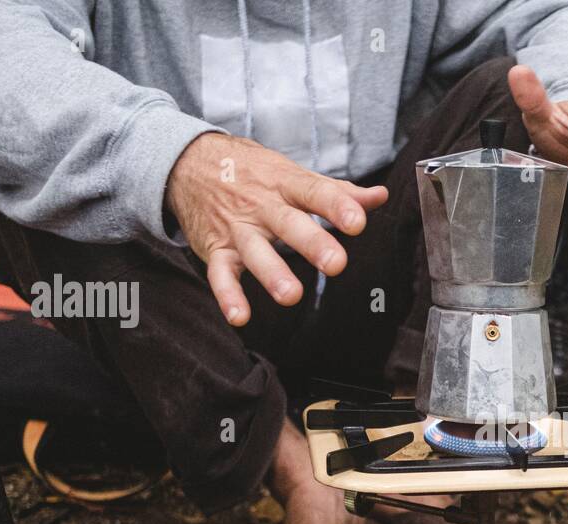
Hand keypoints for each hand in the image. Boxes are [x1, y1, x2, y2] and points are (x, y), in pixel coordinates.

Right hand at [165, 133, 387, 325]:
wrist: (188, 162)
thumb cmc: (251, 172)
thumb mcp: (292, 174)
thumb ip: (337, 191)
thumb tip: (378, 197)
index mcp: (286, 184)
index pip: (315, 192)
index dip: (337, 206)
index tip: (357, 222)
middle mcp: (262, 206)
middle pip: (289, 224)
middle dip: (312, 243)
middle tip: (336, 263)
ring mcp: (238, 228)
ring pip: (255, 251)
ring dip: (272, 273)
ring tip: (291, 295)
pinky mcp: (216, 249)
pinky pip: (220, 274)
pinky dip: (227, 295)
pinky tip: (240, 316)